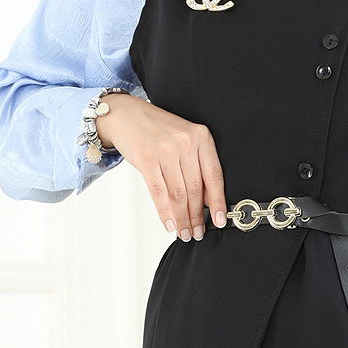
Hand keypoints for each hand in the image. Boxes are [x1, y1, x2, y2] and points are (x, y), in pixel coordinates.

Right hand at [95, 94, 227, 240]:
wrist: (127, 114)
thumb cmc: (157, 129)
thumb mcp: (184, 139)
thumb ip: (196, 165)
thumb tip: (207, 201)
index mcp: (201, 137)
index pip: (214, 175)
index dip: (218, 202)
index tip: (219, 220)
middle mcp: (186, 143)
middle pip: (195, 188)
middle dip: (197, 216)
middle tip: (198, 232)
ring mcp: (166, 151)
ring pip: (178, 194)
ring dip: (182, 219)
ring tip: (185, 232)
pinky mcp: (147, 159)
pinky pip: (159, 192)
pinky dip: (165, 212)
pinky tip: (169, 224)